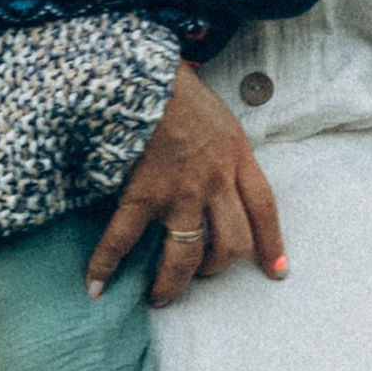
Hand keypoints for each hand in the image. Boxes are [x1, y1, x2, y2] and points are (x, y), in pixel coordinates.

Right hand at [86, 66, 286, 309]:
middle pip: (231, 243)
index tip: (276, 271)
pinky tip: (95, 284)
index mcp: (237, 158)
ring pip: (187, 256)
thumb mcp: (219, 116)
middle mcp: (215, 181)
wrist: (141, 73)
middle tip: (200, 278)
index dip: (272, 243)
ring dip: (172, 283)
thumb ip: (223, 147)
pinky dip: (106, 264)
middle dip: (217, 269)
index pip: (264, 209)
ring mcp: (180, 191)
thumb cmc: (177, 88)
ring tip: (159, 297)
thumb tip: (219, 165)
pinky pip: (125, 239)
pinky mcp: (142, 193)